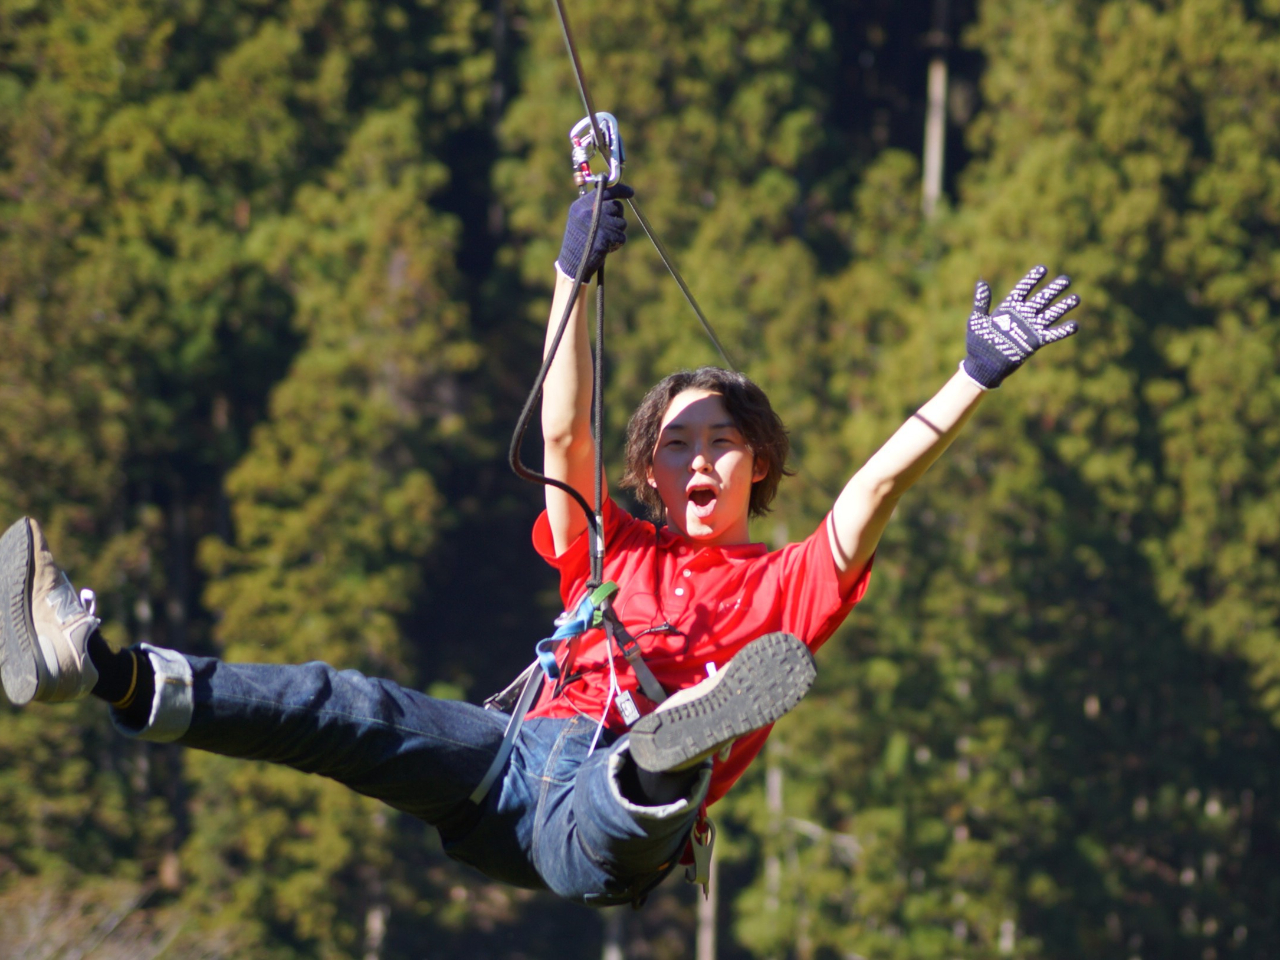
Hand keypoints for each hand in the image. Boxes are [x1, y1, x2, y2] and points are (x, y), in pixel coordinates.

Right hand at [556, 183, 634, 280]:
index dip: (620, 190)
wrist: (572, 265)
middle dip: (618, 216)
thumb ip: (594, 206)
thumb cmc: (579, 242)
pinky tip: (605, 248)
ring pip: (621, 222)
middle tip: (611, 226)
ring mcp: (596, 224)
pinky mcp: (604, 238)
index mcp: (580, 206)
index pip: (604, 190)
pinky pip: (621, 236)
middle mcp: (588, 212)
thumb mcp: (581, 219)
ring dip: (617, 232)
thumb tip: (615, 198)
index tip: (630, 192)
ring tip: (603, 240)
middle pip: (615, 206)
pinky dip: (616, 243)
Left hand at [962, 265, 1080, 387]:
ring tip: (1076, 298)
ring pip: (1051, 313)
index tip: (1043, 269)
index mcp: (1009, 306)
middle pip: (1042, 298)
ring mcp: (1031, 327)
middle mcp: (1023, 314)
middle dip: (1054, 289)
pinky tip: (1074, 325)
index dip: (1033, 279)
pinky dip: (1063, 330)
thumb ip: (981, 302)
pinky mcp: (1036, 341)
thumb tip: (982, 283)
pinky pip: (1052, 334)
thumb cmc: (978, 342)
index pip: (1024, 289)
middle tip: (1066, 280)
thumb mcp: (977, 320)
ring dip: (1064, 306)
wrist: (983, 365)